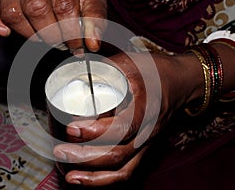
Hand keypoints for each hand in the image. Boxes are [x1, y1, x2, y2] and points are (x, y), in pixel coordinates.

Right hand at [0, 0, 106, 52]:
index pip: (64, 4)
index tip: (77, 46)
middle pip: (37, 8)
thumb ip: (93, 19)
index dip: (72, 30)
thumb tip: (92, 42)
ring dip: (30, 33)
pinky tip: (3, 32)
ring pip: (13, 13)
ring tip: (43, 39)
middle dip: (53, 34)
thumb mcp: (89, 1)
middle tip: (62, 44)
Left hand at [52, 52, 202, 186]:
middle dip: (85, 156)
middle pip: (118, 153)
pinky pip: (126, 172)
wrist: (178, 84)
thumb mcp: (130, 61)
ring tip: (68, 174)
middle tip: (60, 151)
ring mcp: (146, 143)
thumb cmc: (154, 71)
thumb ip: (103, 67)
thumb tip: (73, 71)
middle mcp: (147, 130)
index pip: (122, 126)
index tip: (71, 127)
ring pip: (122, 169)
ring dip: (93, 175)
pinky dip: (104, 180)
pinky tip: (83, 178)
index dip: (96, 131)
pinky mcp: (142, 150)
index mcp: (145, 107)